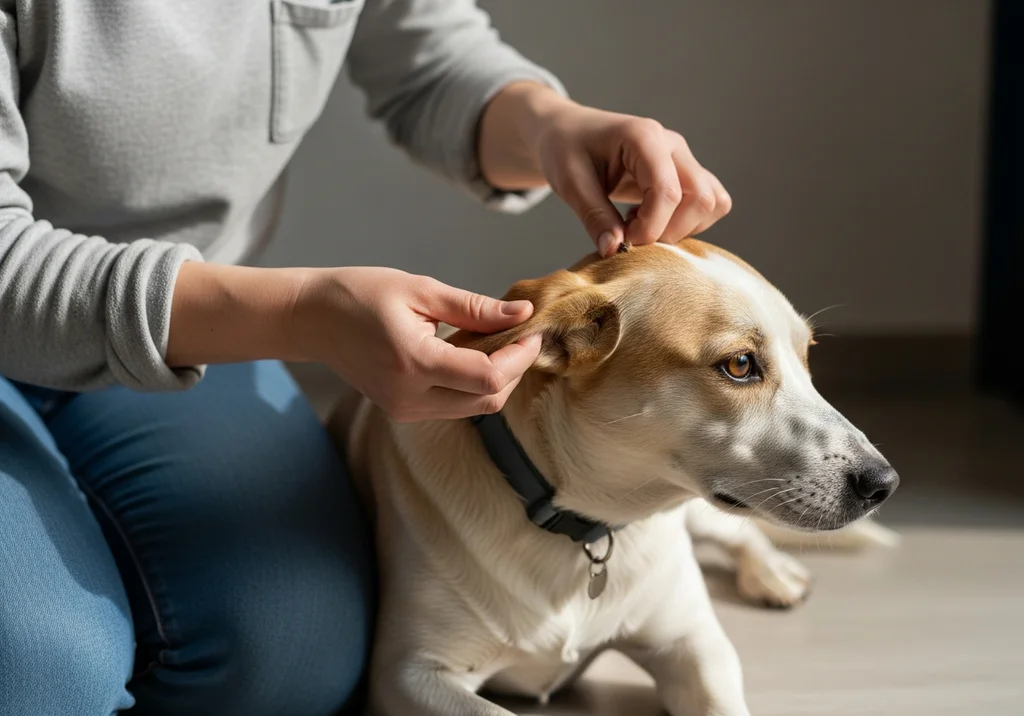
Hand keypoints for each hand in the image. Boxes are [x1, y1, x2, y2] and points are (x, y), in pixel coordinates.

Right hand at [293, 267, 541, 421]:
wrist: (311, 319)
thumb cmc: (360, 294)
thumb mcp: (420, 289)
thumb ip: (474, 308)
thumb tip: (521, 314)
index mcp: (414, 362)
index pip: (487, 376)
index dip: (519, 357)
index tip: (532, 332)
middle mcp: (410, 396)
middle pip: (487, 400)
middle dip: (514, 370)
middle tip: (520, 336)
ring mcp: (404, 409)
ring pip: (474, 407)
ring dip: (495, 379)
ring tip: (496, 342)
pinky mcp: (402, 411)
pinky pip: (453, 405)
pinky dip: (471, 384)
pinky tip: (470, 355)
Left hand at [479, 83, 731, 256]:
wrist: (566, 133)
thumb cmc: (565, 150)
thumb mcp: (570, 183)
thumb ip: (594, 216)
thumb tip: (615, 251)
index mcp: (644, 137)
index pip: (667, 192)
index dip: (650, 227)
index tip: (623, 241)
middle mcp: (672, 145)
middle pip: (701, 198)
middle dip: (670, 230)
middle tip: (631, 235)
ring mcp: (682, 159)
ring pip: (712, 202)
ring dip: (682, 228)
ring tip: (640, 225)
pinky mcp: (684, 174)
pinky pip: (709, 204)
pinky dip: (687, 223)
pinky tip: (651, 221)